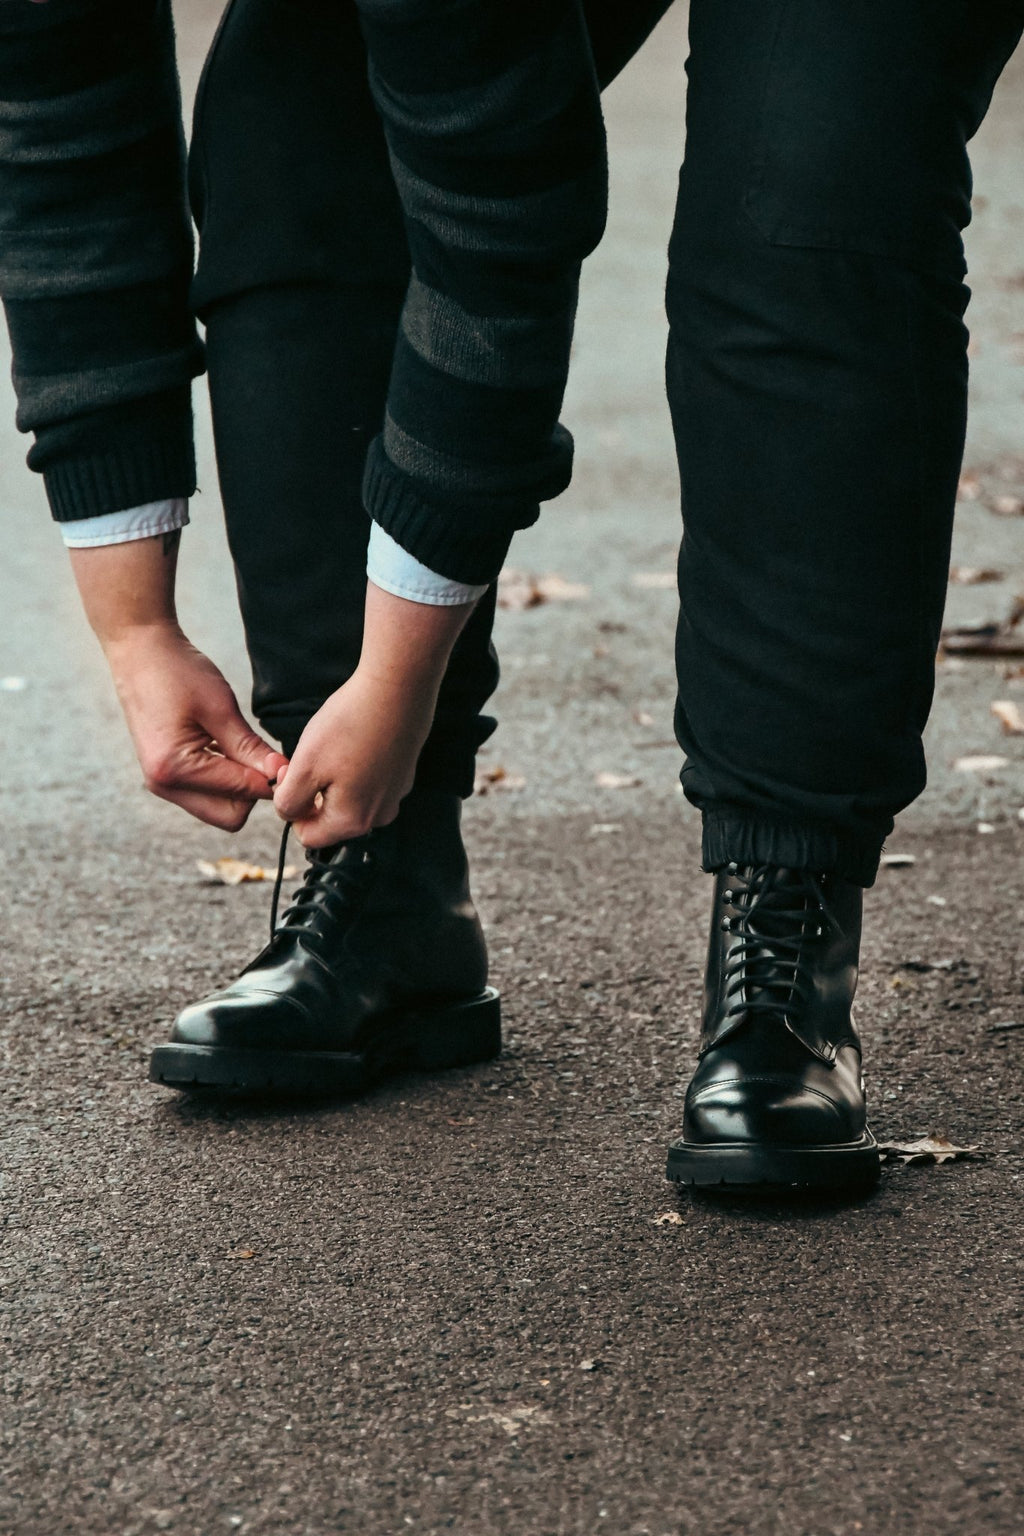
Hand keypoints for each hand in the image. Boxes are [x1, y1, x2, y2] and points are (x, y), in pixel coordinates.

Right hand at [106, 624, 288, 831]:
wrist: (140, 652)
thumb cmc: (177, 673)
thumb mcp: (220, 708)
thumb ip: (250, 748)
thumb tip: (280, 775)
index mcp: (175, 770)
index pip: (240, 797)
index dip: (269, 781)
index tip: (285, 760)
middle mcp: (164, 785)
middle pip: (230, 816)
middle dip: (252, 791)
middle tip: (262, 755)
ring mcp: (162, 784)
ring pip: (219, 808)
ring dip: (238, 784)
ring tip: (239, 745)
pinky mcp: (165, 776)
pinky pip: (206, 793)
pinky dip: (223, 777)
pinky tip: (223, 745)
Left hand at [273, 664, 434, 845]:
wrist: (398, 688)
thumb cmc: (349, 726)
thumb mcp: (304, 766)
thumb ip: (289, 801)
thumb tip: (289, 812)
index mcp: (353, 821)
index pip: (307, 835)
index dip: (290, 807)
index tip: (290, 772)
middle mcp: (378, 816)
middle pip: (329, 816)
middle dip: (311, 789)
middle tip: (305, 753)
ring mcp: (394, 795)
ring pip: (348, 797)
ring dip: (332, 777)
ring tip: (333, 744)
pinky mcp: (402, 773)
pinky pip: (368, 780)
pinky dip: (355, 764)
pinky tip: (355, 737)